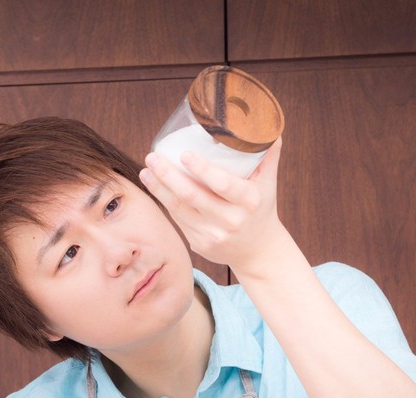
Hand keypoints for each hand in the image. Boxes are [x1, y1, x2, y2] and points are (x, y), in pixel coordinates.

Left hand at [139, 137, 287, 278]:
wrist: (258, 251)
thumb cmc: (260, 209)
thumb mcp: (268, 183)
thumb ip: (267, 156)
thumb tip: (270, 128)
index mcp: (249, 200)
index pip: (222, 183)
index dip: (202, 169)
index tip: (184, 154)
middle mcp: (231, 219)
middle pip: (192, 196)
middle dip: (167, 175)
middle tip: (152, 157)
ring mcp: (213, 234)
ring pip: (179, 209)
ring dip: (159, 188)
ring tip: (146, 170)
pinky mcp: (199, 244)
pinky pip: (178, 219)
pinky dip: (165, 201)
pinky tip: (155, 187)